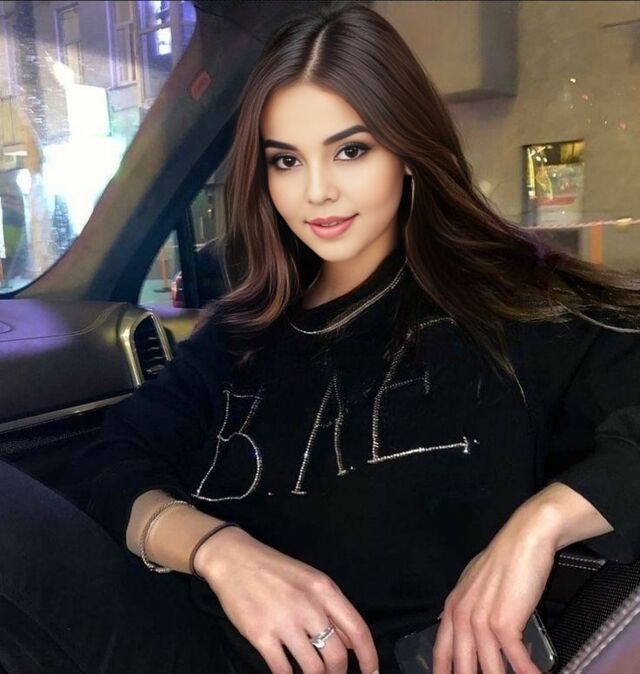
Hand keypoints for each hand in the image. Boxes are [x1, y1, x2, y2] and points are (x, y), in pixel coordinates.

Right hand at [195, 527, 378, 673]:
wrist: (234, 559)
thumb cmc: (274, 569)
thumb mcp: (310, 579)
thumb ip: (330, 608)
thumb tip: (349, 643)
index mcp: (324, 589)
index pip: (358, 630)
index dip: (369, 658)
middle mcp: (308, 605)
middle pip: (337, 656)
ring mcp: (284, 621)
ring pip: (313, 669)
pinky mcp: (260, 635)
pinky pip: (283, 670)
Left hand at [432, 507, 556, 673]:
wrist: (523, 540)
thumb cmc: (504, 560)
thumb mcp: (474, 583)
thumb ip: (465, 605)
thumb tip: (460, 625)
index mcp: (453, 608)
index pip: (442, 652)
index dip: (442, 672)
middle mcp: (462, 617)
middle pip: (462, 666)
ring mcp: (481, 621)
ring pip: (489, 669)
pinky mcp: (504, 623)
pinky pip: (516, 659)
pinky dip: (527, 672)